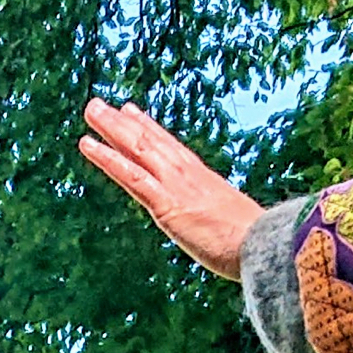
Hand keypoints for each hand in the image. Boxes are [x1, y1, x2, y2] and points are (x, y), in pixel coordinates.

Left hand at [78, 99, 261, 280]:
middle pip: (150, 142)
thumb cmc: (259, 244)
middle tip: (100, 104)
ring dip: (111, 128)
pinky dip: (107, 158)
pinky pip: (131, 177)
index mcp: (205, 181)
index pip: (171, 148)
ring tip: (91, 109)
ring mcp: (176, 188)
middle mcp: (188, 176)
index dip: (150, 129)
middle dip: (124, 122)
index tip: (133, 112)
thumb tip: (234, 232)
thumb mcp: (240, 227)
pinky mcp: (166, 205)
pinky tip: (87, 144)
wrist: (266, 248)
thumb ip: (228, 223)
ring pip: (137, 150)